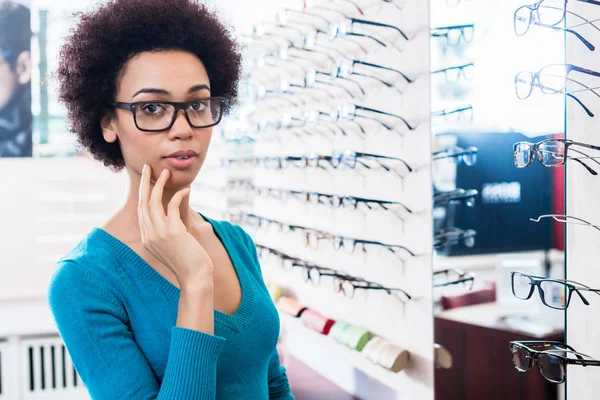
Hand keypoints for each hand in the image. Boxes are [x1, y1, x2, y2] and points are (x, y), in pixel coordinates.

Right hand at [138, 164, 213, 286]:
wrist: (194, 278)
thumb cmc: (189, 263)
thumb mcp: (173, 248)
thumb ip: (167, 234)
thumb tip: (173, 219)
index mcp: (147, 239)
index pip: (141, 212)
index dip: (144, 194)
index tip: (147, 181)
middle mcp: (149, 235)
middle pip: (143, 203)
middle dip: (144, 183)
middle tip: (147, 167)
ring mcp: (159, 234)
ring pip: (153, 202)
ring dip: (159, 184)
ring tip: (166, 172)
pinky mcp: (172, 232)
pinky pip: (172, 206)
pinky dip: (178, 196)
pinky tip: (187, 190)